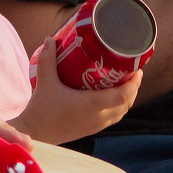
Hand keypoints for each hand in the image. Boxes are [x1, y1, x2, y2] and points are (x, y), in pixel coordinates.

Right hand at [12, 37, 140, 143]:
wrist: (35, 133)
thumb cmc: (41, 109)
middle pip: (127, 103)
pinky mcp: (92, 129)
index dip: (134, 84)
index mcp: (92, 105)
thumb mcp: (44, 81)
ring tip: (126, 81)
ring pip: (121, 112)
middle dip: (133, 88)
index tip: (137, 70)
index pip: (123, 96)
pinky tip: (114, 96)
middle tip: (132, 71)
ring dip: (127, 98)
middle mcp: (98, 117)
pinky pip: (113, 118)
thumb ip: (48, 59)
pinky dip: (119, 106)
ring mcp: (96, 125)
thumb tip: (50, 38)